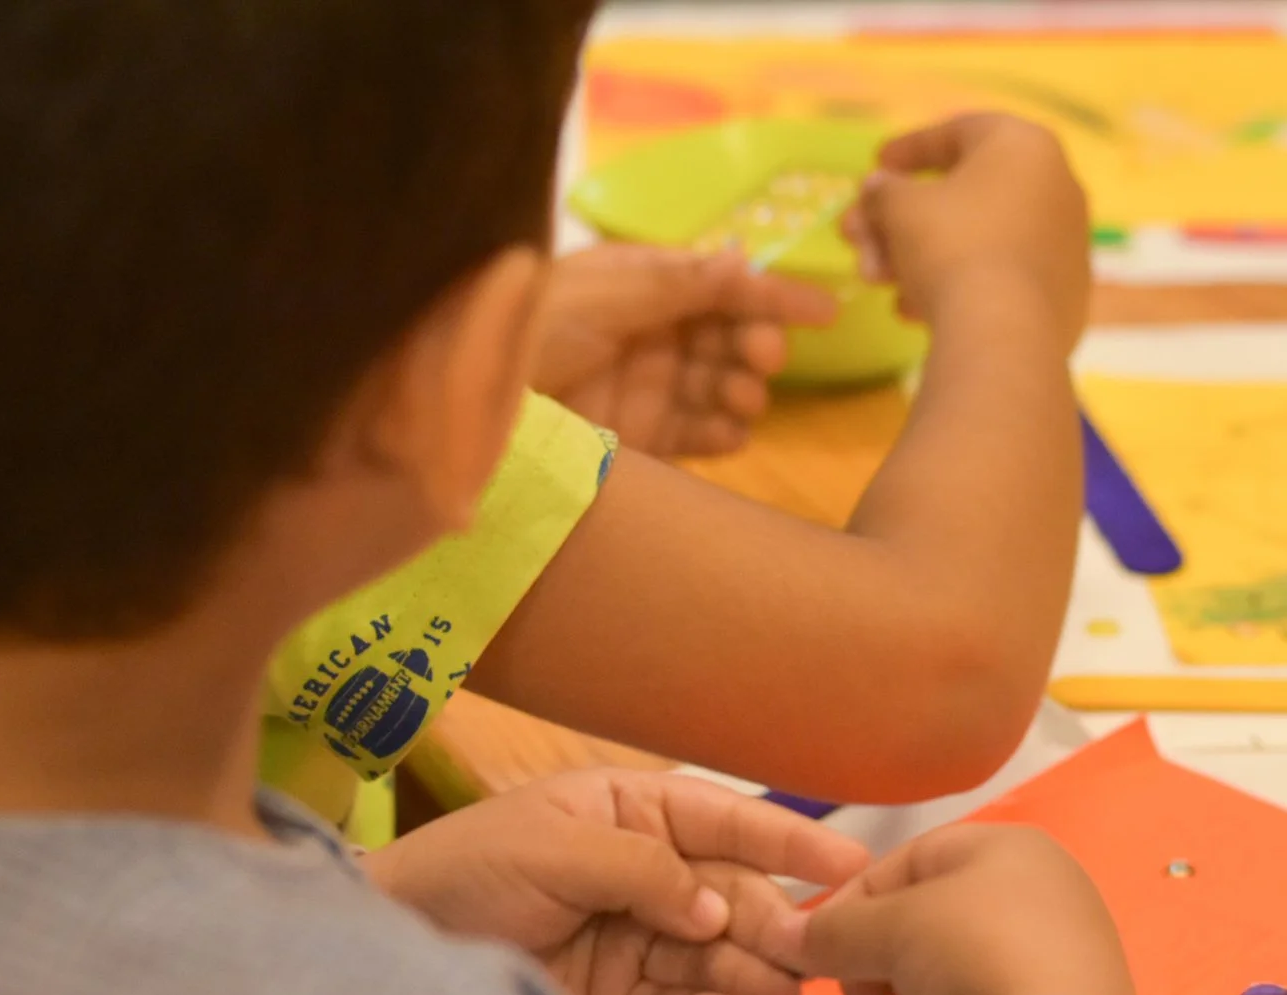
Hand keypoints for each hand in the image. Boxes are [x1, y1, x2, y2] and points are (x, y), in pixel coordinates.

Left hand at [363, 770, 868, 994]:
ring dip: (751, 976)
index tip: (849, 864)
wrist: (391, 955)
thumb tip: (713, 910)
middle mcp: (647, 876)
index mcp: (630, 815)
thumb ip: (638, 871)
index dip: (789, 842)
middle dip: (771, 924)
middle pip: (734, 898)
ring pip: (720, 957)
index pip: (726, 822)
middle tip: (804, 956)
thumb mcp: (547, 849)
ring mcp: (638, 942)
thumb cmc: (461, 876)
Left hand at [532, 243, 839, 456]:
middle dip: (756, 345)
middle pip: (731, 339)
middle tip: (760, 358)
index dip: (773, 297)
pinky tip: (728, 433)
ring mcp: (649, 389)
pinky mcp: (643, 442)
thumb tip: (746, 260)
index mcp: (642, 285)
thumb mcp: (602, 294)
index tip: (826, 312)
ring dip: (744, 391)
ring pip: (724, 388)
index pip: (723, 286)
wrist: (461, 406)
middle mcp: (652, 334)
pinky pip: (702, 438)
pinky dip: (723, 436)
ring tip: (740, 398)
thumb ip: (678, 283)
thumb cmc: (524, 330)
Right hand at [761, 824, 1137, 994]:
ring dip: (919, 993)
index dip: (852, 902)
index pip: (907, 861)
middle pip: (932, 916)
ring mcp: (1061, 946)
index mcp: (1005, 845)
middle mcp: (1042, 885)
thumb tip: (788, 938)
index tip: (814, 946)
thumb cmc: (972, 953)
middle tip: (857, 993)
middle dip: (885, 956)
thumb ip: (833, 931)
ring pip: (957, 963)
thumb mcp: (888, 930)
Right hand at [844, 114, 1091, 352]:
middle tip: (858, 239)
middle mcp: (1058, 189)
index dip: (909, 149)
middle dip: (901, 220)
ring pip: (977, 241)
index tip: (876, 164)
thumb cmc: (951, 246)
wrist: (1004, 335)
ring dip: (918, 258)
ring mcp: (1067, 248)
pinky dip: (957, 287)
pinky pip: (1001, 278)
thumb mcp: (900, 207)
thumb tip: (880, 190)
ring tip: (877, 282)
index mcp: (1027, 148)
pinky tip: (914, 312)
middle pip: (963, 197)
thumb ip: (884, 190)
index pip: (960, 132)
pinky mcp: (1065, 298)